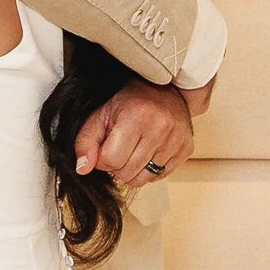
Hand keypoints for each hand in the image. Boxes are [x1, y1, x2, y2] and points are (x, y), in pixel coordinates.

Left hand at [74, 80, 193, 183]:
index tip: (106, 146)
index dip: (102, 158)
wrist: (164, 89)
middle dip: (117, 165)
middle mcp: (160, 127)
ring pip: (142, 179)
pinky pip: (159, 176)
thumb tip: (82, 168)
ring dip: (132, 170)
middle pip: (126, 173)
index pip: (111, 160)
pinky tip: (149, 151)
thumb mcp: (101, 114)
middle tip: (120, 146)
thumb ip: (86, 141)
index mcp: (137, 116)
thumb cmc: (130, 101)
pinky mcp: (186, 148)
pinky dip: (149, 169)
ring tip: (134, 149)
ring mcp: (176, 139)